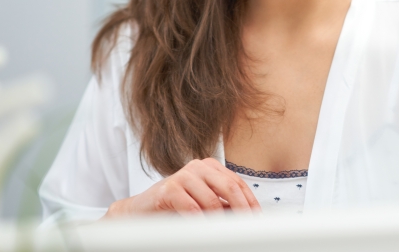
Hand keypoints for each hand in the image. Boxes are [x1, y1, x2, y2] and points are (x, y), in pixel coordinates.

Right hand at [104, 158, 260, 217]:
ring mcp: (183, 175)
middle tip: (246, 225)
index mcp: (210, 167)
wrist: (142, 209)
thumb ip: (223, 204)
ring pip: (211, 200)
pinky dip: (200, 221)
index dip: (250, 201)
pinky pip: (192, 207)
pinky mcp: (169, 188)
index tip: (257, 217)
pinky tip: (203, 229)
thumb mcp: (204, 202)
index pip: (238, 182)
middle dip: (242, 209)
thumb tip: (246, 215)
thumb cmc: (175, 206)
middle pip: (229, 187)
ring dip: (219, 220)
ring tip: (224, 232)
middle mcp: (198, 167)